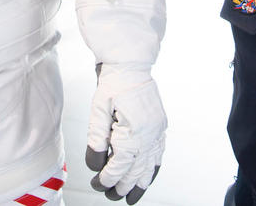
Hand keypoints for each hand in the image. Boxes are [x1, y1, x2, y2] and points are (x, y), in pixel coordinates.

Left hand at [86, 65, 165, 203]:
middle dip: (123, 186)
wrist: (131, 64)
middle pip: (136, 169)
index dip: (108, 178)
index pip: (120, 165)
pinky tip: (148, 176)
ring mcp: (158, 130)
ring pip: (151, 165)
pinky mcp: (160, 125)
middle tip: (111, 196)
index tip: (98, 184)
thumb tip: (95, 165)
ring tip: (132, 197)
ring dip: (141, 183)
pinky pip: (159, 153)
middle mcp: (150, 133)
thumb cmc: (113, 84)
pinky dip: (153, 168)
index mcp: (134, 130)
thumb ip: (96, 139)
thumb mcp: (98, 111)